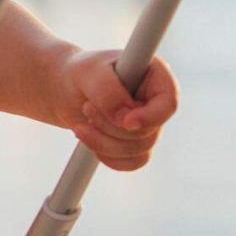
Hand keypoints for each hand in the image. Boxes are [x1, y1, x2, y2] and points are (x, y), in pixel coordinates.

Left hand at [60, 50, 178, 171]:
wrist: (66, 90)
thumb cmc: (82, 73)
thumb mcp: (89, 73)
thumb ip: (108, 92)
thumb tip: (124, 120)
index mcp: (155, 75)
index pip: (168, 103)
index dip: (151, 117)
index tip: (126, 122)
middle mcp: (156, 101)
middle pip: (148, 132)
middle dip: (111, 127)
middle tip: (87, 107)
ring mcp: (149, 124)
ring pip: (139, 150)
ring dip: (104, 141)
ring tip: (83, 121)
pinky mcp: (137, 143)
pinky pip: (132, 162)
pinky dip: (108, 156)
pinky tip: (90, 139)